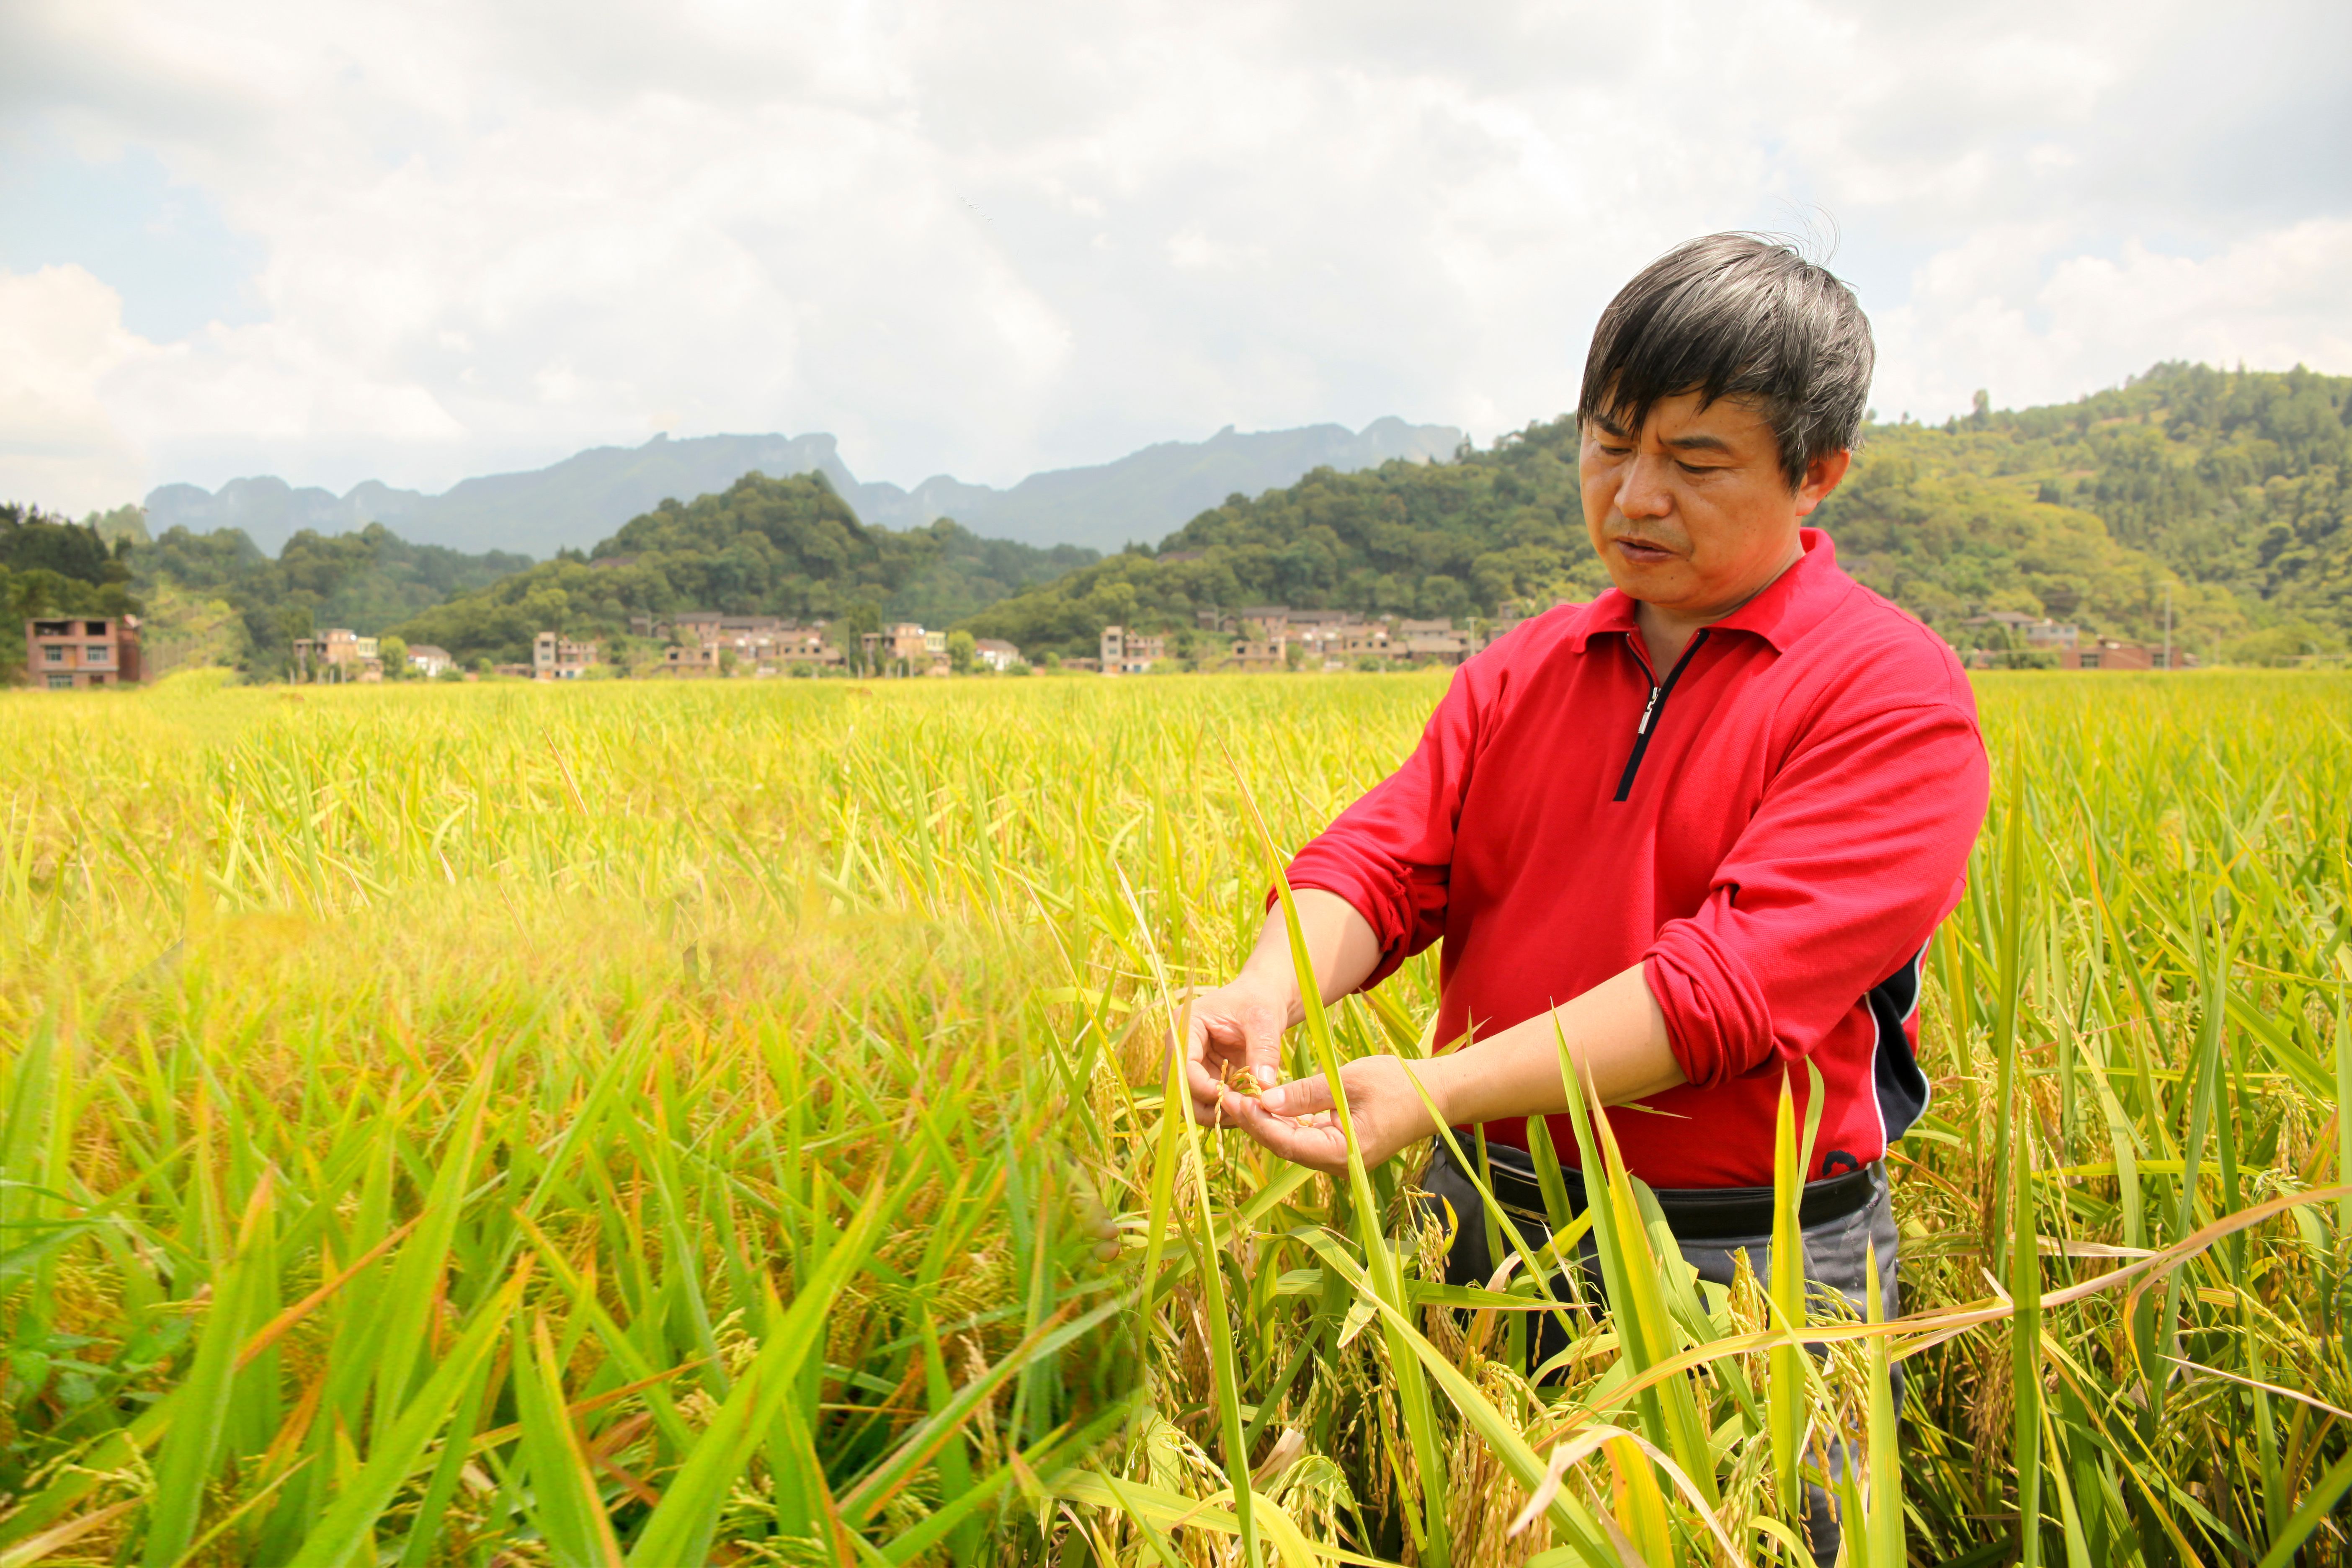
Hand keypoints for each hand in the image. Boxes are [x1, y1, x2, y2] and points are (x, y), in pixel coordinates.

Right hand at [1177, 979, 1294, 1127]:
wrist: (1264, 999)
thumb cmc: (1260, 1001)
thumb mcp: (1264, 1021)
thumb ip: (1263, 1050)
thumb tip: (1264, 1085)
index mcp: (1185, 1026)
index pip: (1183, 1068)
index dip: (1205, 1089)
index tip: (1235, 1098)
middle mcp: (1181, 1048)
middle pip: (1179, 1091)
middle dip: (1207, 1107)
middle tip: (1241, 1112)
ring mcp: (1191, 1064)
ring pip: (1191, 1102)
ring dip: (1215, 1113)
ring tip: (1246, 1110)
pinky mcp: (1205, 1075)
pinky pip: (1207, 1102)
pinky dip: (1224, 1109)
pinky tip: (1247, 1106)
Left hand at [1223, 1054, 1445, 1175]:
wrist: (1438, 1095)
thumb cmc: (1398, 1084)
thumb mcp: (1349, 1081)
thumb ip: (1306, 1093)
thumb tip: (1265, 1099)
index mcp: (1344, 1154)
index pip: (1287, 1143)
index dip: (1257, 1123)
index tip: (1234, 1100)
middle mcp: (1341, 1166)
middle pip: (1286, 1147)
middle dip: (1257, 1123)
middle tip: (1228, 1096)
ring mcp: (1343, 1160)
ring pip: (1294, 1144)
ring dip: (1269, 1123)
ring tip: (1241, 1097)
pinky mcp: (1344, 1149)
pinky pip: (1308, 1138)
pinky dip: (1288, 1122)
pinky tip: (1269, 1103)